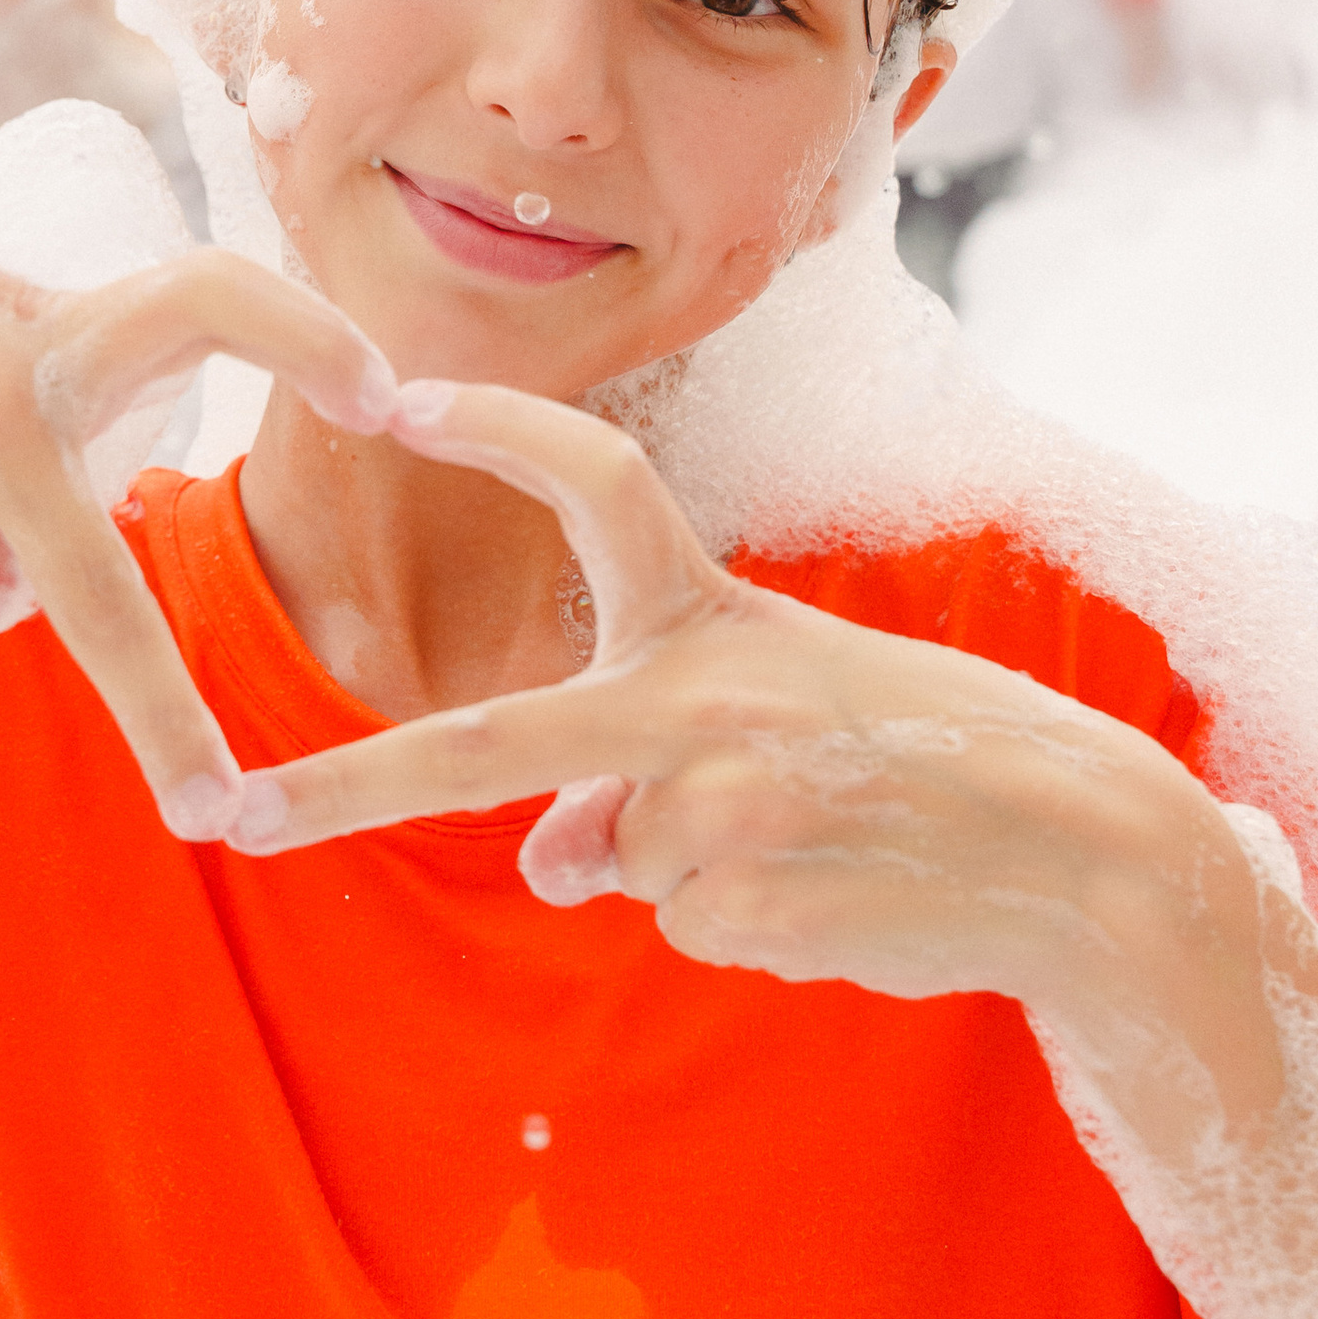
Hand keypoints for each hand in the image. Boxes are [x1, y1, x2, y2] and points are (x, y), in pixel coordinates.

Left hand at [229, 381, 1242, 1018]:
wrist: (1089, 857)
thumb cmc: (923, 767)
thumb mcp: (777, 728)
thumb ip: (641, 775)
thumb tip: (545, 861)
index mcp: (718, 614)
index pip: (598, 483)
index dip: (498, 432)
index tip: (396, 394)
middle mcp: (708, 695)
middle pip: (491, 739)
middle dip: (346, 790)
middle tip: (228, 819)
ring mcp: (724, 805)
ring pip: (619, 866)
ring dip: (690, 873)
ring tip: (820, 847)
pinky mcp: (750, 902)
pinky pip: (684, 924)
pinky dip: (739, 923)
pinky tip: (838, 897)